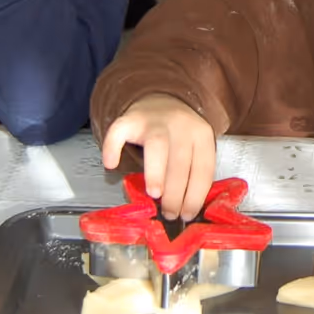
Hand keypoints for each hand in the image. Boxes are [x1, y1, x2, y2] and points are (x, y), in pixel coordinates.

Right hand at [99, 93, 217, 219]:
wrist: (161, 98)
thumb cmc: (178, 135)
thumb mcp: (195, 147)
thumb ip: (192, 171)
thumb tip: (185, 210)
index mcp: (202, 135)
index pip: (202, 168)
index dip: (196, 195)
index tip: (188, 214)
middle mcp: (181, 124)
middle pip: (180, 161)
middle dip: (176, 192)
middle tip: (170, 213)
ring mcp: (154, 120)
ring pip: (157, 146)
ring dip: (156, 172)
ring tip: (153, 195)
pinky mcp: (130, 118)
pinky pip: (119, 131)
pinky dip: (113, 147)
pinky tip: (110, 164)